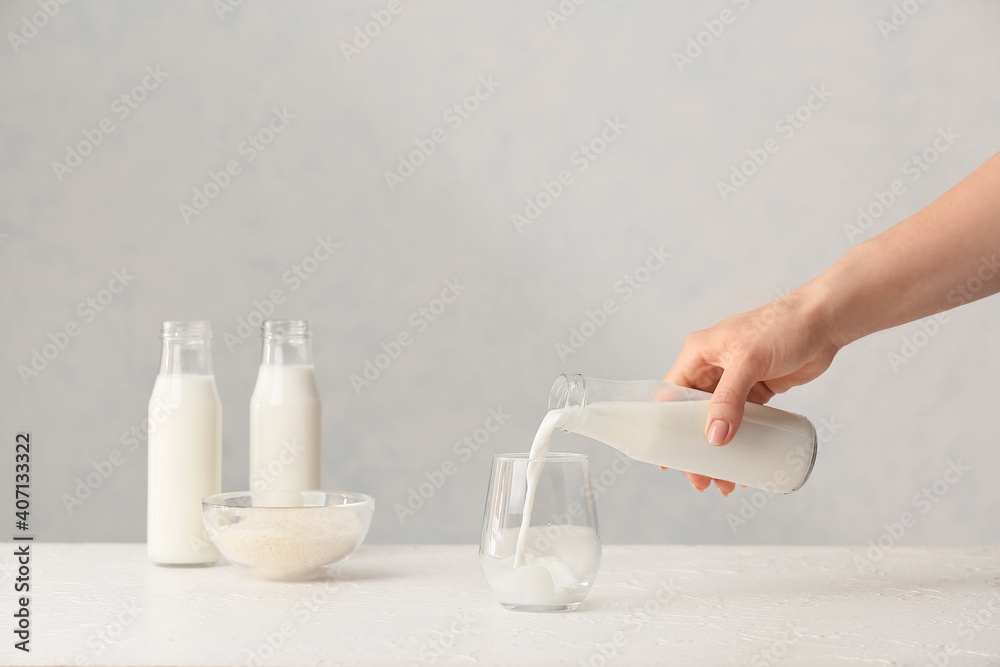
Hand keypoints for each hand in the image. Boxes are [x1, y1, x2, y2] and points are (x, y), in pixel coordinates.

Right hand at [663, 289, 839, 495]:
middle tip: (701, 480)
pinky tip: (743, 465)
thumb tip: (715, 439)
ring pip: (717, 423)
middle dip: (695, 449)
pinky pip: (742, 422)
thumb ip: (729, 399)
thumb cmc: (782, 327)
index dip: (664, 428)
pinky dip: (740, 443)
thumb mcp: (749, 361)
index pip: (670, 396)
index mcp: (697, 354)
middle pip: (692, 416)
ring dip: (718, 452)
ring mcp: (734, 380)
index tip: (668, 460)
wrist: (824, 321)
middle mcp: (711, 368)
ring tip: (724, 483)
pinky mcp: (757, 390)